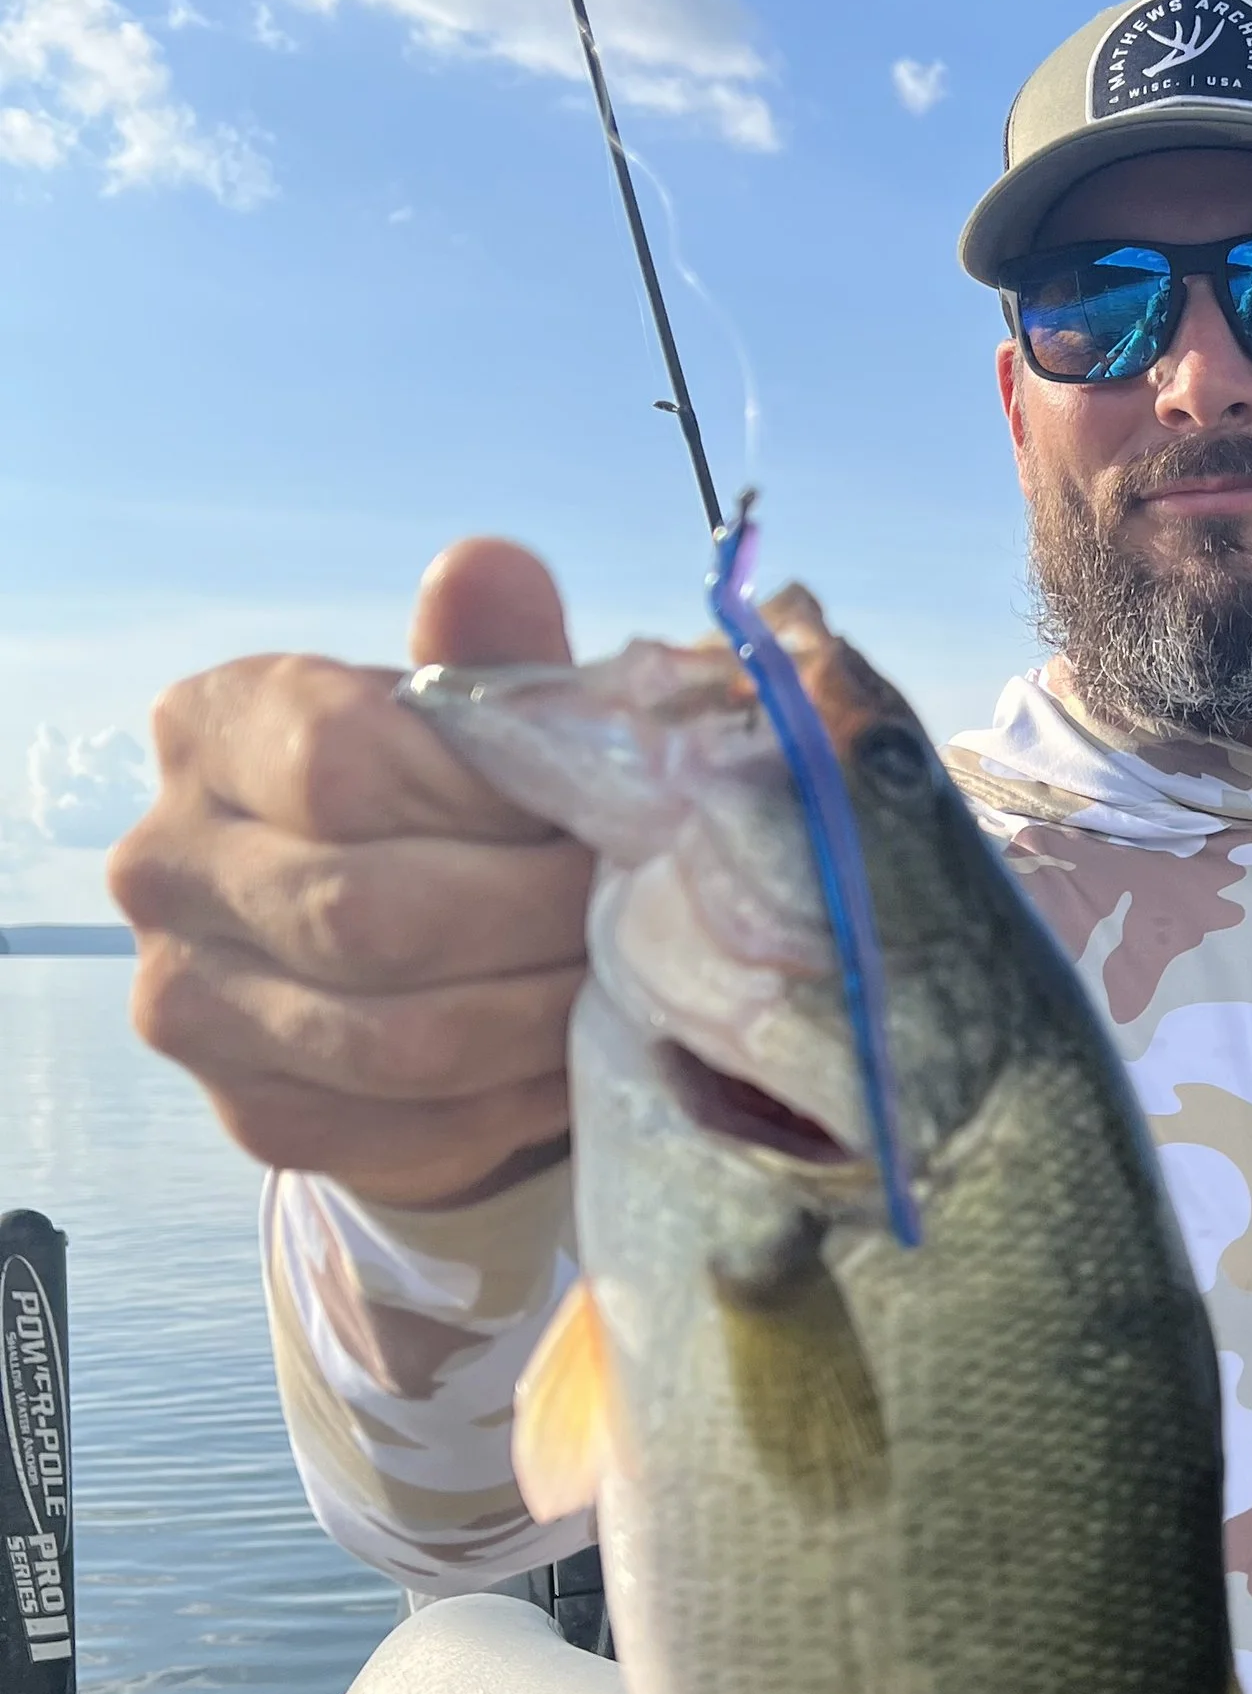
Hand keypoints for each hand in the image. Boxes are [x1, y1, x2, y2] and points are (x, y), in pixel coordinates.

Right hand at [109, 539, 592, 1208]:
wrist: (396, 964)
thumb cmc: (447, 810)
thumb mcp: (475, 725)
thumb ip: (488, 659)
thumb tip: (492, 568)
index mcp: (212, 729)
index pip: (344, 760)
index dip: (492, 796)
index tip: (598, 808)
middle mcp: (167, 865)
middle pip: (371, 911)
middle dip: (538, 916)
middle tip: (641, 914)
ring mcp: (193, 1004)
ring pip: (398, 1036)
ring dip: (542, 1016)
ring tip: (625, 986)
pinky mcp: (256, 1116)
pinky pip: (413, 1125)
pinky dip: (520, 1101)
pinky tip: (579, 1061)